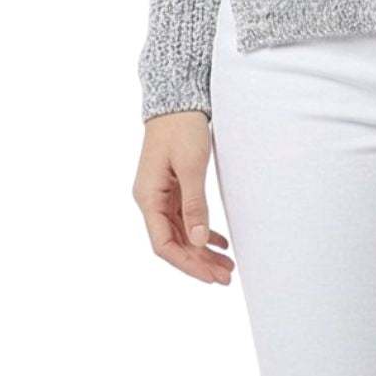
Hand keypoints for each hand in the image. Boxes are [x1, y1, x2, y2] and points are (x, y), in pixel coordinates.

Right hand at [133, 111, 234, 284]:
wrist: (177, 98)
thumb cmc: (181, 127)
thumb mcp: (192, 165)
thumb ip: (195, 204)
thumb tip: (198, 241)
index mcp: (148, 197)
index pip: (164, 244)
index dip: (188, 263)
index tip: (211, 276)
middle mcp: (150, 200)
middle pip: (173, 242)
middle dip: (199, 262)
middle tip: (226, 277)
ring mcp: (160, 194)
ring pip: (181, 232)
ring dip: (202, 249)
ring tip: (227, 265)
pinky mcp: (172, 187)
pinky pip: (185, 218)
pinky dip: (201, 231)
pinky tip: (219, 241)